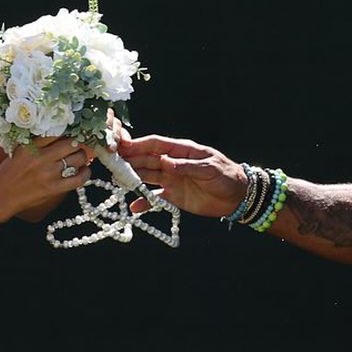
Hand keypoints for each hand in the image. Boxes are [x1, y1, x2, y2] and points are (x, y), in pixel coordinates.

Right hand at [0, 136, 93, 221]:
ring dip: (82, 157)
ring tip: (81, 158)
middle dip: (78, 144)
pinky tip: (85, 171)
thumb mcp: (18, 152)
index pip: (56, 132)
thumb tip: (60, 137)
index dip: (67, 132)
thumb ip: (36, 144)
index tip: (71, 133)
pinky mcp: (53, 189)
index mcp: (30, 146)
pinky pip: (77, 179)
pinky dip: (85, 174)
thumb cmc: (8, 173)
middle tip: (78, 146)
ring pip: (77, 159)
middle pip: (71, 144)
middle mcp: (40, 158)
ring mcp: (48, 174)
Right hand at [117, 133, 247, 218]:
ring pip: (147, 176)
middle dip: (130, 160)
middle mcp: (173, 164)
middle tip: (113, 164)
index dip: (139, 144)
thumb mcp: (209, 168)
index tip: (122, 145)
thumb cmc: (227, 176)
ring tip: (118, 181)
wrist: (238, 197)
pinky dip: (144, 202)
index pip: (156, 145)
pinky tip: (133, 207)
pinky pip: (155, 198)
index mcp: (182, 151)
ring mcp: (172, 180)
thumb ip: (187, 166)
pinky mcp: (174, 196)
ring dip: (133, 178)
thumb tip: (166, 162)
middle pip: (147, 160)